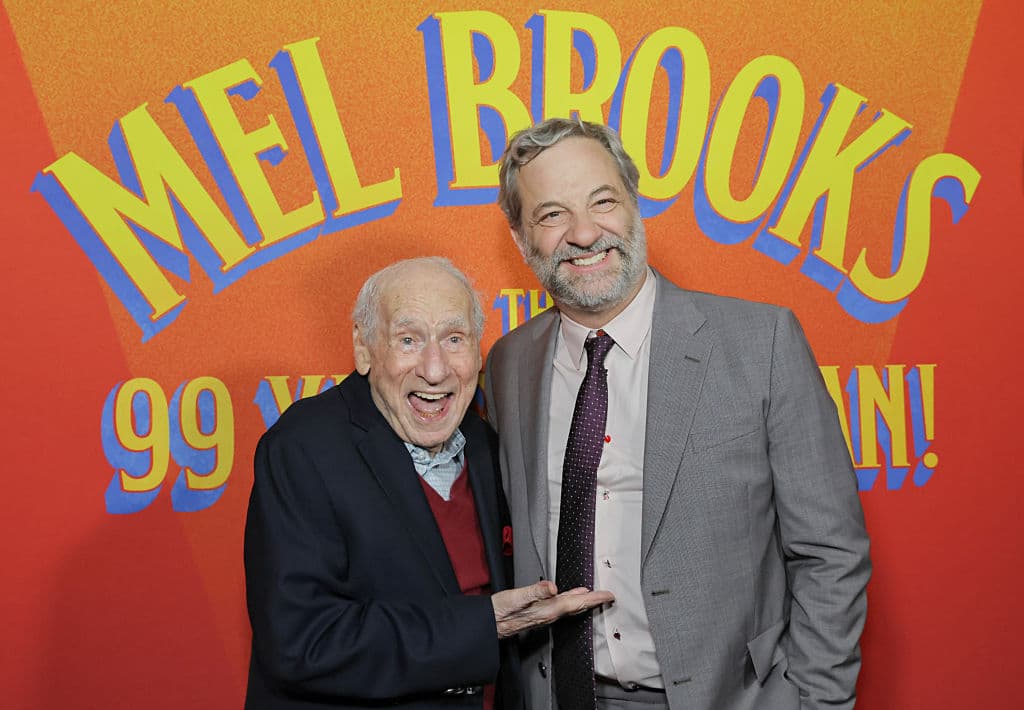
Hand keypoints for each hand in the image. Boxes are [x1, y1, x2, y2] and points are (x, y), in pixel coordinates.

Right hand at [492, 581, 613, 637]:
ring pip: (569, 608)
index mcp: (546, 609)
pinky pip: (560, 607)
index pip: (575, 603)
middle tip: (607, 597)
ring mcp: (543, 615)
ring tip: (593, 596)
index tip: (608, 596)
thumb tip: (552, 587)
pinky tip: (569, 598)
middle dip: (593, 601)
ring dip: (583, 602)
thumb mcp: (515, 597)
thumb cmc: (498, 612)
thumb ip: (535, 592)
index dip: (593, 599)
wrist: (488, 624)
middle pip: (576, 607)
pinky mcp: (538, 613)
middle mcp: (547, 614)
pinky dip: (570, 601)